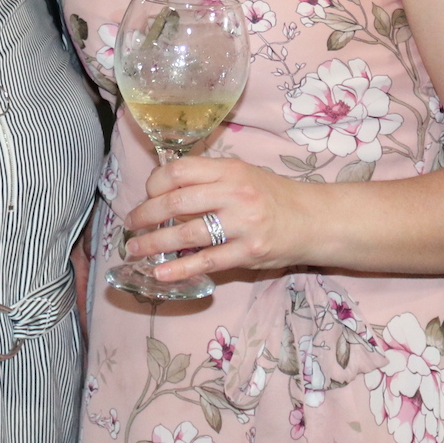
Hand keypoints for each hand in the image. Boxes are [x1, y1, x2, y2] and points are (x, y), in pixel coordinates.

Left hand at [123, 156, 310, 283]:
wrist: (313, 220)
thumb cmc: (273, 196)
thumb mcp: (243, 174)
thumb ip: (209, 180)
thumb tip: (165, 190)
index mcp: (229, 169)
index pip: (180, 171)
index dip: (155, 183)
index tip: (147, 195)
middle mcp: (234, 193)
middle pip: (176, 202)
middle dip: (146, 214)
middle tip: (130, 223)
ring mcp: (242, 224)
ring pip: (186, 233)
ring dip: (154, 243)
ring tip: (135, 248)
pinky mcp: (249, 253)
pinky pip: (206, 261)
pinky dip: (179, 268)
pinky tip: (160, 272)